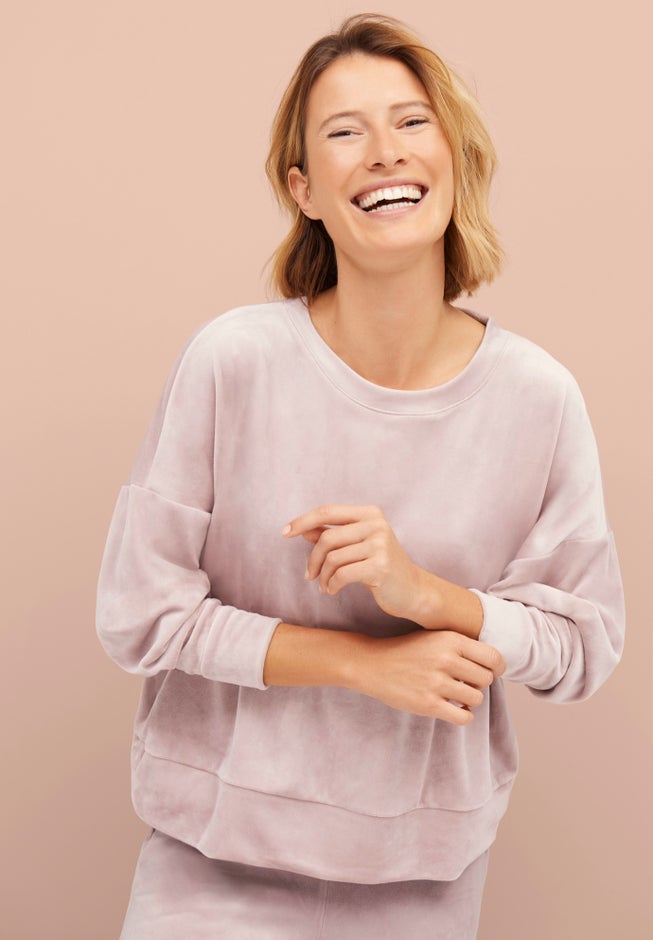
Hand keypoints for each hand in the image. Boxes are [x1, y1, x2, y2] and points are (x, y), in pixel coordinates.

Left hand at [282, 504, 422, 620]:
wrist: (412, 590)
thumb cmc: (380, 566)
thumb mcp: (357, 546)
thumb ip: (332, 535)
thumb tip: (302, 529)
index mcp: (370, 513)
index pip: (328, 511)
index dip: (303, 520)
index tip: (284, 532)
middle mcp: (376, 524)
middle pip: (327, 538)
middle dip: (313, 559)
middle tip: (310, 575)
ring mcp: (380, 544)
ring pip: (333, 558)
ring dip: (323, 576)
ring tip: (325, 586)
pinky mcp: (380, 566)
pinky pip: (342, 574)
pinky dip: (332, 585)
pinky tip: (332, 590)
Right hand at [350, 629, 504, 723]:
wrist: (372, 664)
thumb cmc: (406, 650)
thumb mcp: (434, 637)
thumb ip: (461, 645)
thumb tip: (493, 664)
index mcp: (450, 639)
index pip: (493, 657)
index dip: (497, 667)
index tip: (492, 672)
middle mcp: (446, 659)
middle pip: (486, 679)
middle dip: (479, 683)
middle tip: (466, 683)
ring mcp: (436, 683)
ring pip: (477, 699)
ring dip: (470, 700)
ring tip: (457, 695)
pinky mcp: (428, 704)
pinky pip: (463, 717)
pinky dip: (463, 715)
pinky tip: (454, 708)